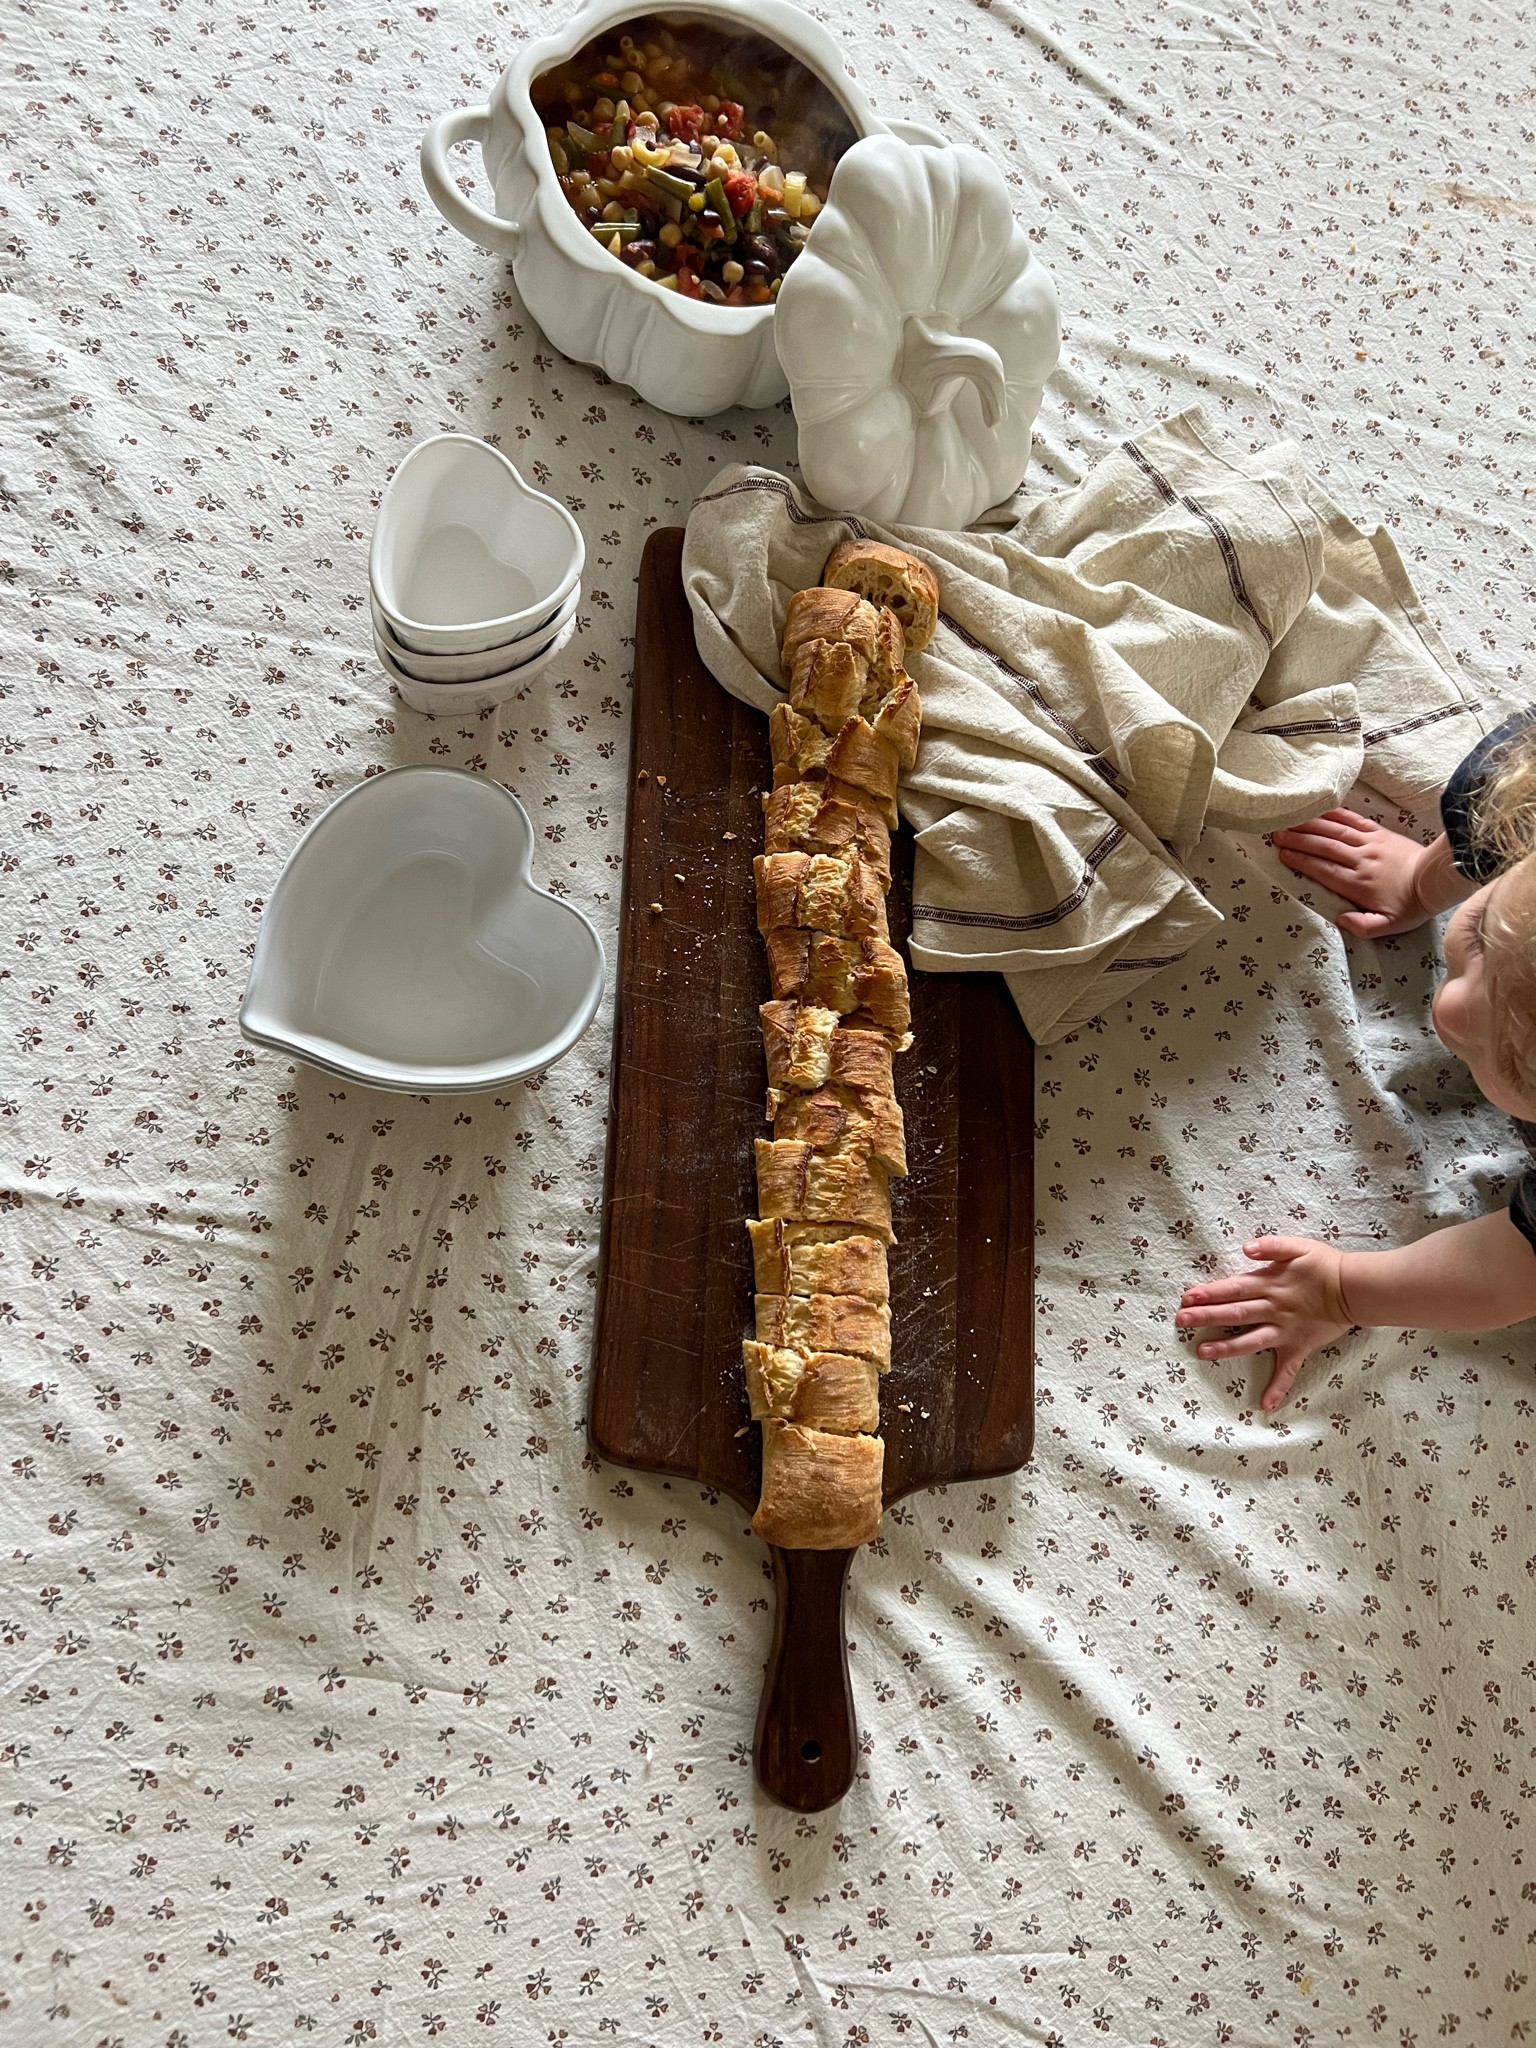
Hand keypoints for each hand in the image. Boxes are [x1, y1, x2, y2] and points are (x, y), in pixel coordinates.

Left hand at [1177, 1236, 1353, 1409]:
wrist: (1354, 1289)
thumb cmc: (1324, 1265)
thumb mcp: (1298, 1246)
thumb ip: (1272, 1245)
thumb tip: (1247, 1248)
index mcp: (1269, 1284)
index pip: (1233, 1288)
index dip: (1210, 1292)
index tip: (1187, 1297)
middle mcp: (1273, 1309)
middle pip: (1235, 1313)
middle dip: (1206, 1317)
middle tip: (1181, 1321)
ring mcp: (1285, 1331)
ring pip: (1251, 1341)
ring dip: (1226, 1348)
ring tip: (1202, 1352)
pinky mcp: (1299, 1347)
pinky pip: (1288, 1370)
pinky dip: (1278, 1387)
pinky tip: (1265, 1403)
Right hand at [1270, 811, 1455, 936]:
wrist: (1437, 879)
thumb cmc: (1410, 905)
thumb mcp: (1389, 926)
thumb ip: (1362, 926)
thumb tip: (1339, 919)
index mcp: (1358, 884)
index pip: (1324, 869)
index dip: (1301, 861)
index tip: (1283, 854)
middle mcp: (1360, 860)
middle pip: (1324, 847)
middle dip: (1298, 840)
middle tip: (1276, 834)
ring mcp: (1370, 843)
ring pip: (1335, 831)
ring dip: (1310, 825)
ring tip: (1289, 821)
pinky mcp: (1380, 833)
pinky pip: (1354, 820)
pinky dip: (1335, 814)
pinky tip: (1320, 810)